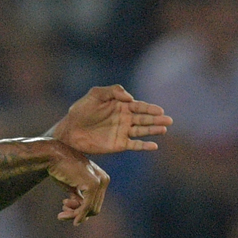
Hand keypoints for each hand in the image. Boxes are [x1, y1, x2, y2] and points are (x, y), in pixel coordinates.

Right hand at [47, 144, 110, 225]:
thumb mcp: (72, 186)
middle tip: (61, 214)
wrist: (53, 155)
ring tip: (60, 216)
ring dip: (75, 215)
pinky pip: (86, 206)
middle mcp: (104, 180)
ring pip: (91, 209)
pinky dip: (77, 214)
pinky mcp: (92, 185)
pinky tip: (64, 216)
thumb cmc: (60, 168)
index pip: (95, 202)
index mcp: (101, 178)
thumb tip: (83, 215)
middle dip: (77, 214)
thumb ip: (79, 197)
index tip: (64, 207)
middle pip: (94, 208)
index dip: (81, 209)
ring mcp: (100, 182)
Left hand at [51, 85, 171, 153]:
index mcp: (120, 106)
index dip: (150, 108)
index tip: (159, 110)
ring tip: (164, 129)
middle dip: (156, 119)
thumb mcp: (95, 94)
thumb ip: (112, 91)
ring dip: (153, 130)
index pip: (139, 106)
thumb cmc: (80, 111)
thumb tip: (130, 97)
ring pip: (142, 131)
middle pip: (144, 119)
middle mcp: (124, 119)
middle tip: (169, 120)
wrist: (69, 131)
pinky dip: (144, 145)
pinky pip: (134, 144)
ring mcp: (122, 132)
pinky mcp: (118, 144)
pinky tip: (154, 145)